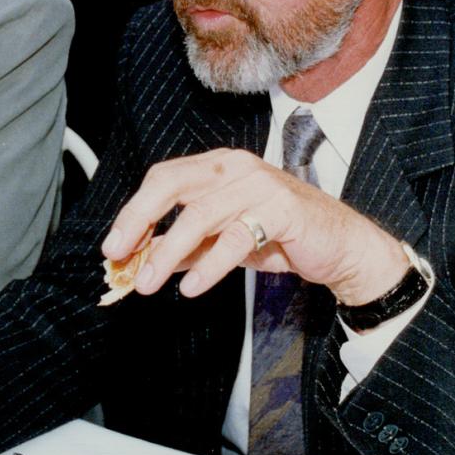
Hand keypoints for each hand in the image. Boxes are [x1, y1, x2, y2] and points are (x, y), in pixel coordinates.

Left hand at [100, 149, 410, 306]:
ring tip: (148, 282)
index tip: (113, 246)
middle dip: (139, 219)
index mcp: (218, 167)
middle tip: (118, 255)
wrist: (341, 247)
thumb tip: (142, 258)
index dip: (134, 211)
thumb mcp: (224, 242)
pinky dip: (209, 264)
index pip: (164, 179)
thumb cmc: (282, 238)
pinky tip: (191, 287)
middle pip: (172, 184)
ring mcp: (259, 184)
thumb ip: (185, 246)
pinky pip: (236, 236)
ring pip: (200, 214)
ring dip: (168, 251)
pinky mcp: (282, 208)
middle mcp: (235, 168)